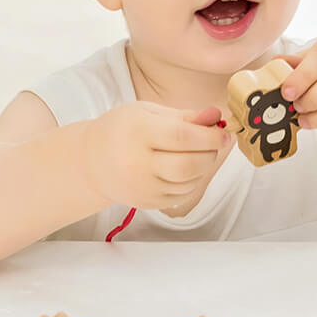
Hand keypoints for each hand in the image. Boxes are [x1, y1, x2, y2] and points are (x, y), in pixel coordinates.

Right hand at [81, 102, 232, 215]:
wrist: (93, 161)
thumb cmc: (124, 129)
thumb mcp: (149, 113)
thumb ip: (186, 116)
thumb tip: (217, 116)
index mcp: (138, 133)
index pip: (182, 137)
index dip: (210, 136)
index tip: (224, 133)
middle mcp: (137, 163)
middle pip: (189, 164)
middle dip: (210, 153)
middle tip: (212, 143)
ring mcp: (142, 187)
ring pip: (189, 182)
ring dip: (203, 167)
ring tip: (195, 153)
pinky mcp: (147, 203)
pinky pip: (182, 195)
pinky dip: (192, 181)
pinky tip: (183, 168)